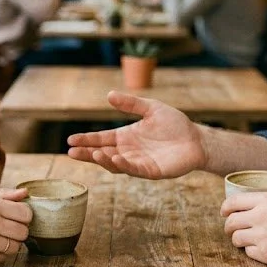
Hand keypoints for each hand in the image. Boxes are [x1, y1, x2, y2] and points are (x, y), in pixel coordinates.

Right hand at [0, 188, 31, 265]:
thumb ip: (4, 194)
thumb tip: (25, 193)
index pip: (26, 214)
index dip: (24, 216)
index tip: (17, 217)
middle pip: (23, 232)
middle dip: (18, 230)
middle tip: (6, 228)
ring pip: (15, 247)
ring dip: (10, 243)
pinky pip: (3, 258)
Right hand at [66, 91, 205, 178]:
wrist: (196, 138)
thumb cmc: (174, 124)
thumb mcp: (151, 108)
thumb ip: (131, 104)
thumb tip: (109, 95)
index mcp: (126, 136)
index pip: (101, 139)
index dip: (86, 140)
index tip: (70, 139)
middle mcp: (128, 151)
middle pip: (103, 153)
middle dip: (87, 153)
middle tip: (71, 152)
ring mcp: (138, 162)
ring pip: (115, 164)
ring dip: (103, 160)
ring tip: (93, 153)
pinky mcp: (150, 171)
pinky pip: (133, 169)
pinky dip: (123, 164)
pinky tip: (114, 158)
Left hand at [222, 193, 266, 266]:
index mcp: (266, 200)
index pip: (233, 201)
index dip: (226, 207)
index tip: (224, 212)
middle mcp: (259, 216)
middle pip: (231, 221)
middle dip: (229, 226)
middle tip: (232, 229)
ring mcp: (261, 236)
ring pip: (236, 238)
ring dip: (238, 240)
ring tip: (244, 241)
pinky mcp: (266, 254)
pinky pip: (248, 252)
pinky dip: (251, 251)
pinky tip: (259, 250)